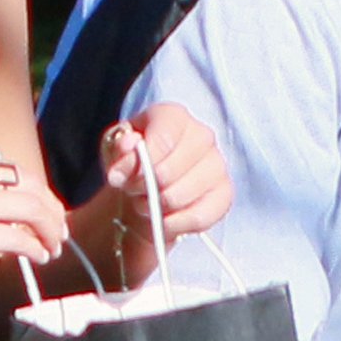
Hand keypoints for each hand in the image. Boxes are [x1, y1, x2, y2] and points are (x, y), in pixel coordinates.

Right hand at [0, 138, 74, 293]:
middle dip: (50, 208)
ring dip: (49, 228)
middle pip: (28, 183)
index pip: (9, 169)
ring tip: (53, 245)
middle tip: (57, 230)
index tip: (41, 210)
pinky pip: (17, 236)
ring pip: (30, 206)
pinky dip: (34, 247)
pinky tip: (37, 258)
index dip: (33, 191)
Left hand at [74, 108, 234, 287]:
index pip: (163, 138)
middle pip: (168, 171)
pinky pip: (199, 217)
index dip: (141, 163)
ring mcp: (217, 165)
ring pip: (180, 196)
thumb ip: (119, 147)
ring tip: (147, 202)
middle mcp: (202, 136)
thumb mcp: (116, 150)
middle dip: (144, 188)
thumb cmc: (134, 162)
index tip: (124, 177)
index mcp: (174, 117)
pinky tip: (164, 218)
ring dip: (156, 207)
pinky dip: (174, 224)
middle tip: (134, 191)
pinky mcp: (224, 195)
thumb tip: (128, 147)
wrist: (149, 185)